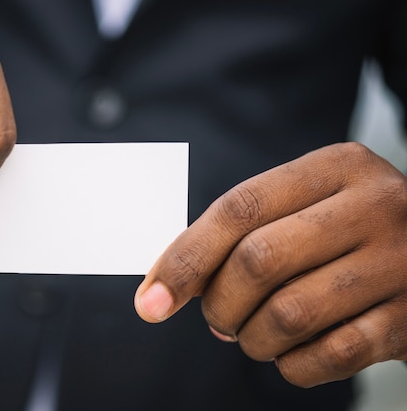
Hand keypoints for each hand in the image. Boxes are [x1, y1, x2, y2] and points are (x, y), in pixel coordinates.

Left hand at [135, 142, 406, 386]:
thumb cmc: (349, 228)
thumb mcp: (306, 204)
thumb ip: (244, 232)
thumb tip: (172, 284)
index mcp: (335, 167)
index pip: (238, 209)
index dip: (185, 258)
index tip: (151, 300)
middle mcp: (373, 207)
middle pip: (258, 260)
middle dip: (219, 303)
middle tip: (217, 319)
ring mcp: (400, 262)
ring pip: (289, 313)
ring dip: (252, 338)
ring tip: (252, 335)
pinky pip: (331, 355)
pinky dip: (293, 364)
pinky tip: (290, 353)